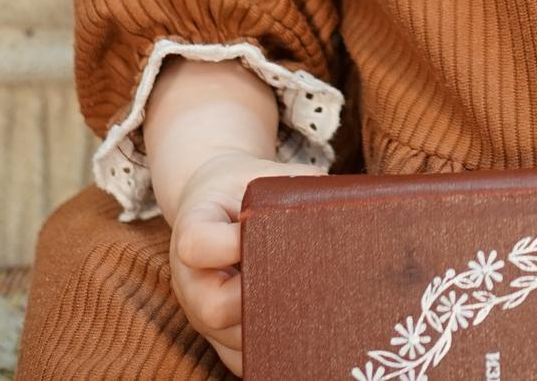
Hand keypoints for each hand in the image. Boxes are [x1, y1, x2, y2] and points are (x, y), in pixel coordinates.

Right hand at [165, 147, 326, 374]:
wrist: (214, 206)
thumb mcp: (262, 176)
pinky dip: (275, 355)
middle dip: (263, 300)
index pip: (197, 245)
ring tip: (319, 314)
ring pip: (234, 342)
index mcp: (192, 230)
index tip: (263, 230)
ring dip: (277, 331)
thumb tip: (347, 202)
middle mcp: (189, 280)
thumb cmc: (244, 189)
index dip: (231, 244)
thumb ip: (297, 186)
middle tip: (306, 285)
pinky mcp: (218, 337)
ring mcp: (201, 313)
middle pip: (214, 308)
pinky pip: (242, 360)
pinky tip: (310, 341)